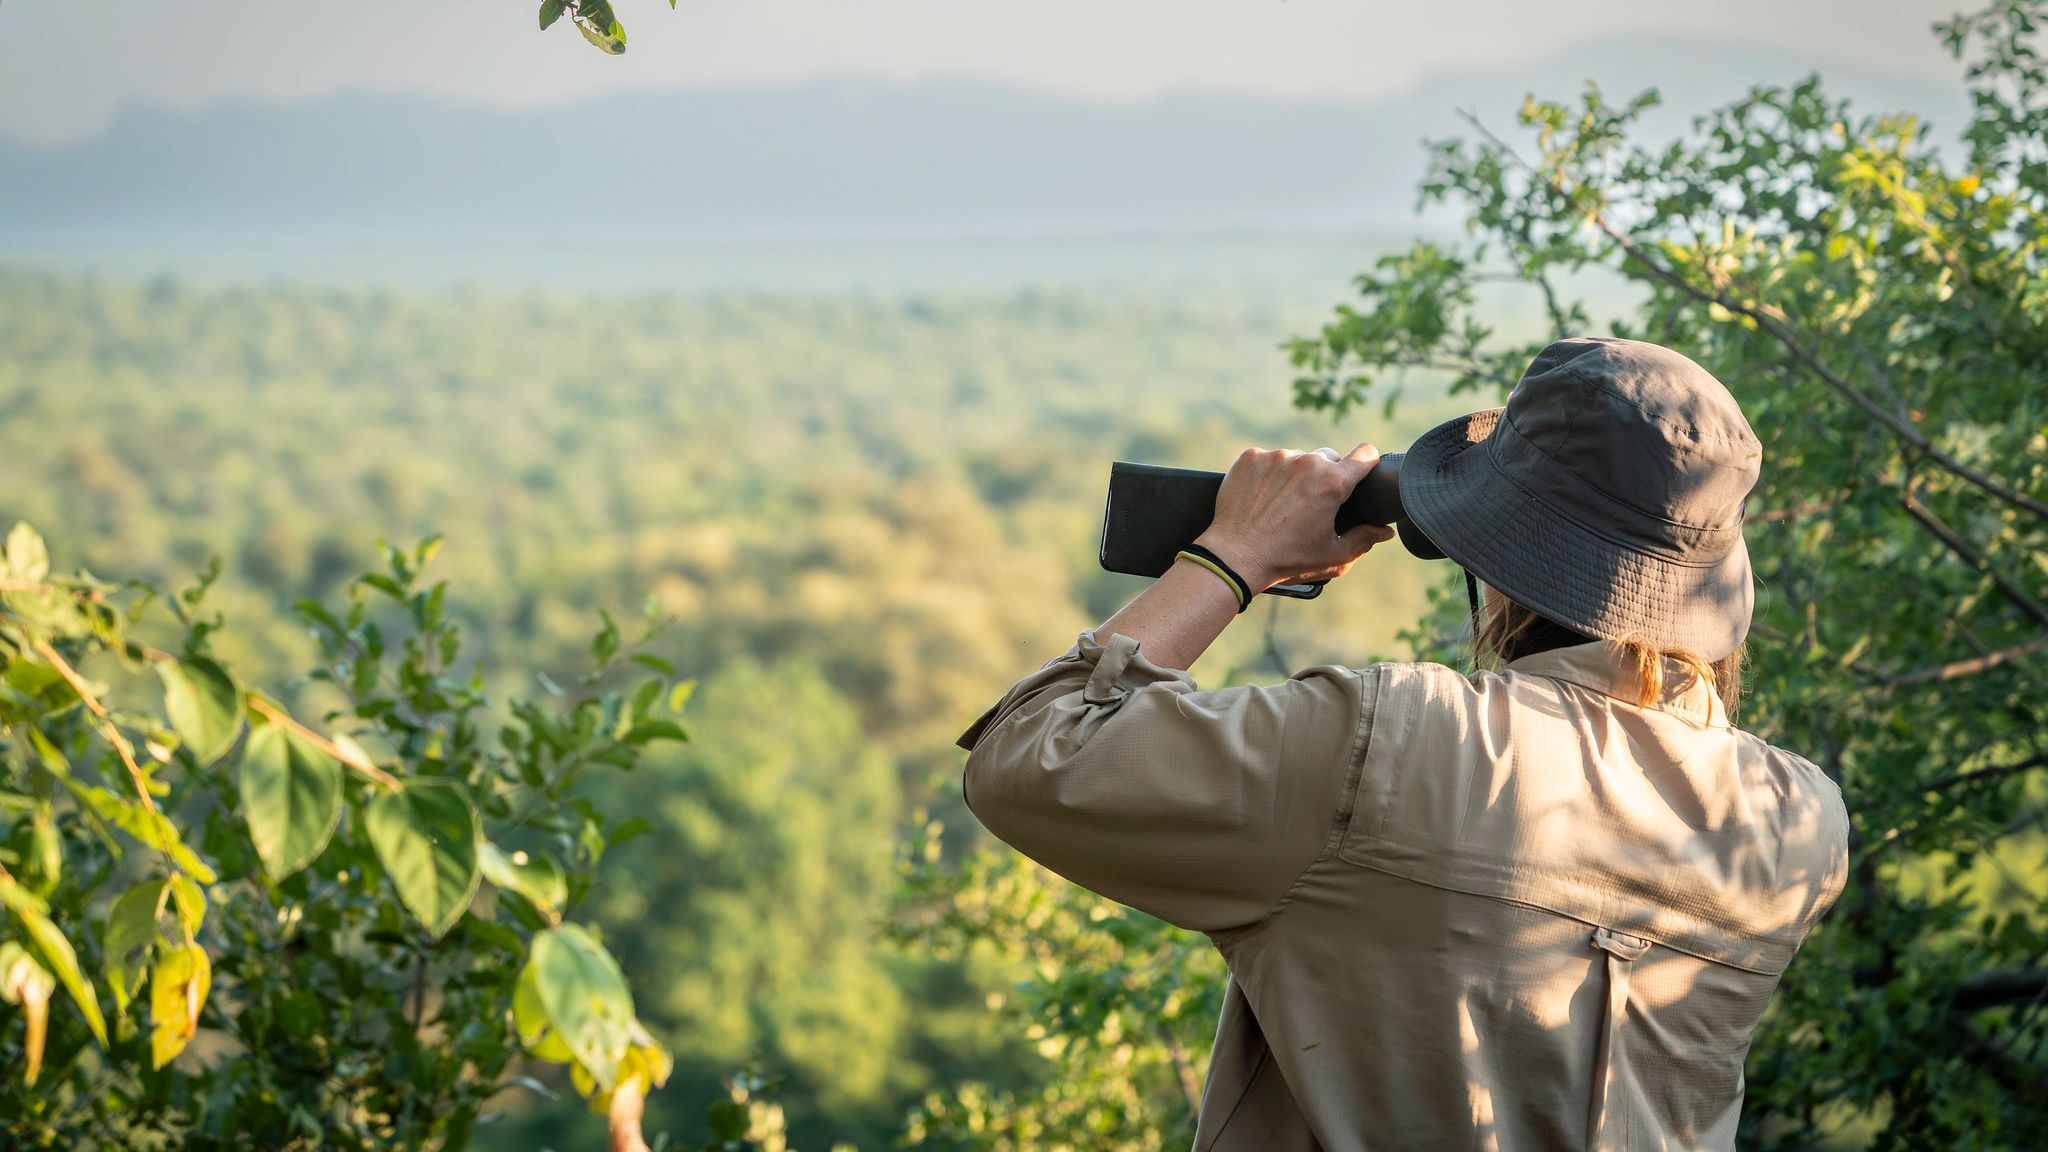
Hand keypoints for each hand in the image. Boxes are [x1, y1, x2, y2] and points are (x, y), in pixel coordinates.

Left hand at [1194, 442, 1395, 591]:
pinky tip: (1262, 498)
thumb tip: (1384, 531)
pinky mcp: (1251, 457)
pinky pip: (1268, 459)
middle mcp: (1307, 462)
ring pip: (1297, 458)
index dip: (1368, 461)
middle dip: (1326, 476)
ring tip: (1282, 505)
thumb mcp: (1332, 556)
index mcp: (1332, 482)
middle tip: (1312, 504)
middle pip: (1328, 458)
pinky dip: (1268, 474)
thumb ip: (1364, 540)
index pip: (1365, 454)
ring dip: (1295, 474)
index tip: (1363, 468)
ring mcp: (1277, 457)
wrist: (1235, 556)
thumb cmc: (1286, 559)